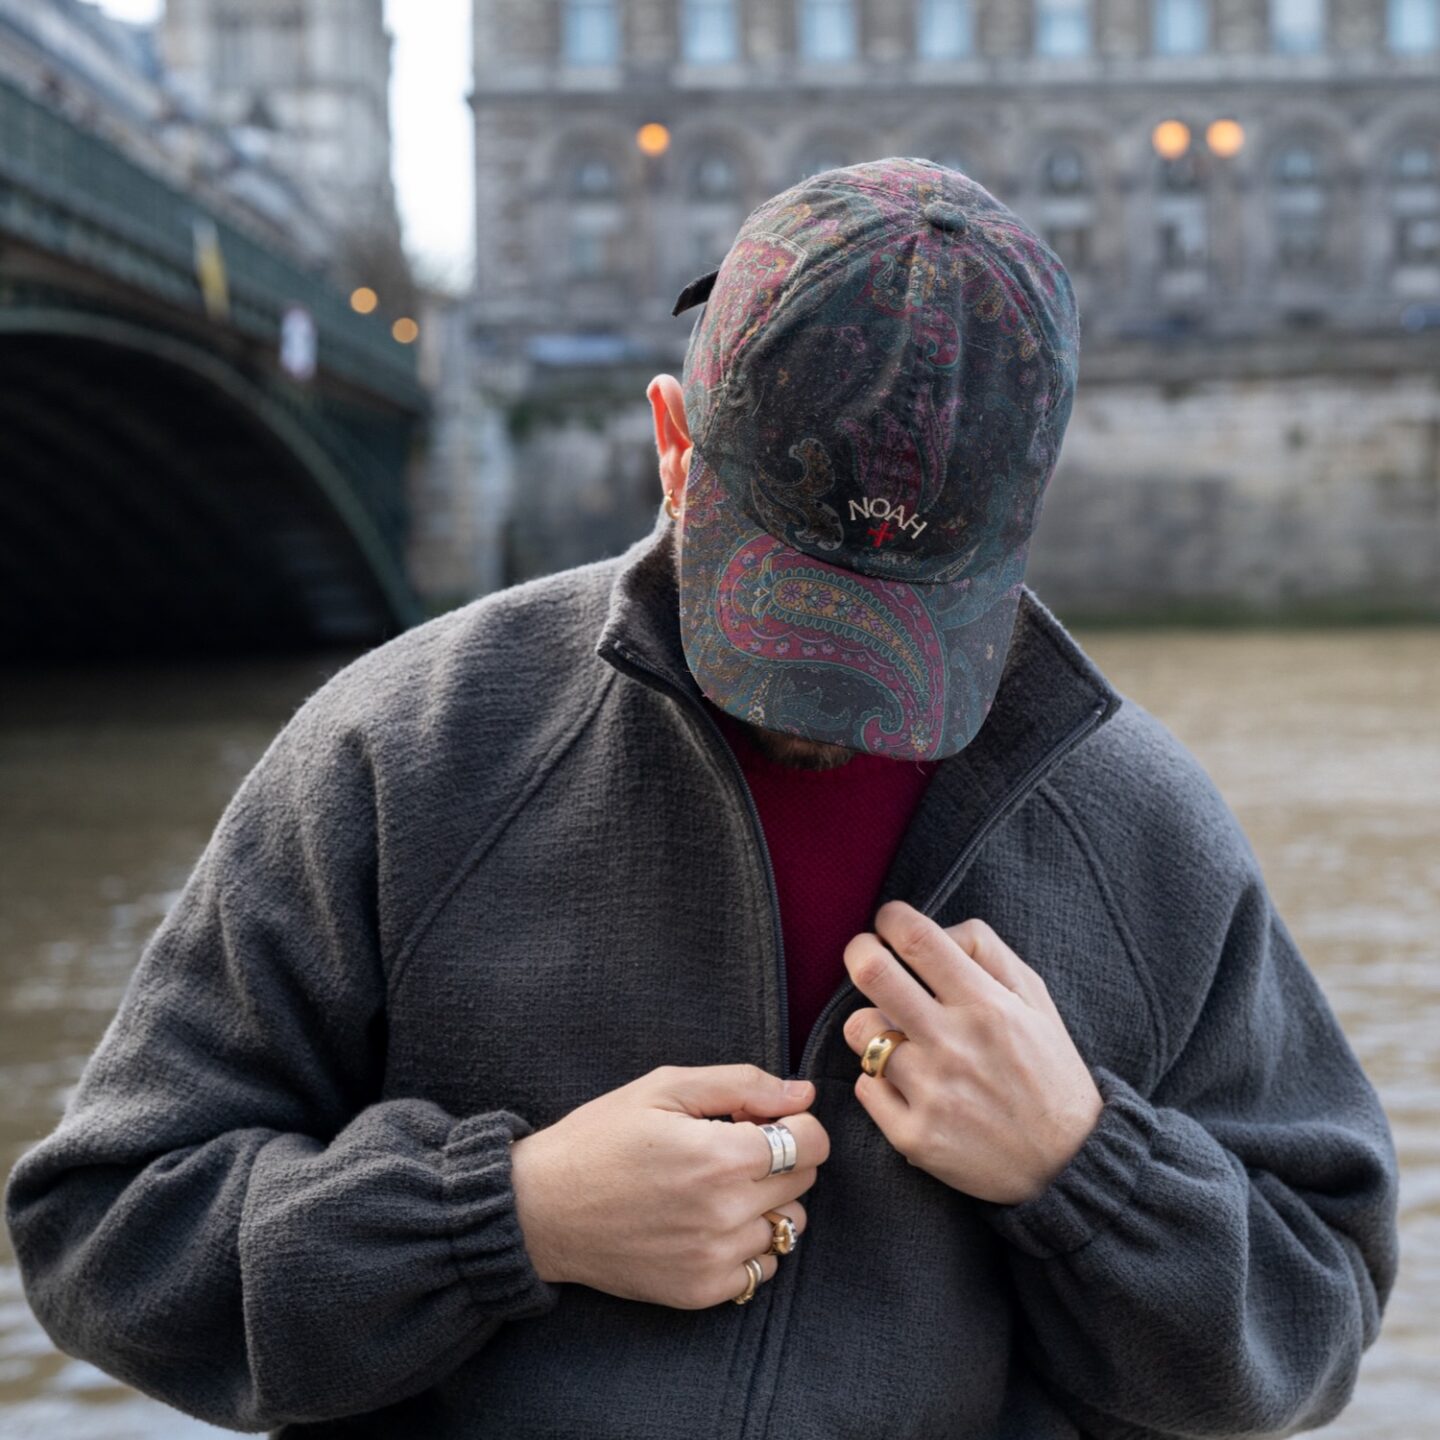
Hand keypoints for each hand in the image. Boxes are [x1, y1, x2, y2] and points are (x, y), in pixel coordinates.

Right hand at [509, 1064, 827, 1308]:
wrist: (540, 1208)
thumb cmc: (601, 1137)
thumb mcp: (664, 1088)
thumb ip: (742, 1085)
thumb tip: (804, 1093)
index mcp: (721, 1155)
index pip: (813, 1143)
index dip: (795, 1124)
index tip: (762, 1120)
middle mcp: (725, 1212)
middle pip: (803, 1182)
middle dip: (780, 1158)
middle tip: (729, 1149)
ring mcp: (714, 1258)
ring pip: (787, 1225)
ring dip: (766, 1203)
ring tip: (716, 1188)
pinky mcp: (700, 1292)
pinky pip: (761, 1268)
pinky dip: (748, 1245)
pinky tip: (709, 1223)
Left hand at [840, 902, 1102, 1205]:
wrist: (1068, 1165)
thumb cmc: (1048, 1072)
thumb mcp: (1035, 999)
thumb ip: (985, 952)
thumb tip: (933, 931)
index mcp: (987, 1005)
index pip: (917, 938)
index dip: (890, 918)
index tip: (888, 924)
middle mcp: (955, 1045)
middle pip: (872, 973)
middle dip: (859, 953)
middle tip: (865, 958)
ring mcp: (931, 1093)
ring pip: (859, 1031)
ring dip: (870, 1026)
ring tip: (895, 1035)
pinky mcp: (913, 1136)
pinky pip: (864, 1086)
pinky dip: (879, 1081)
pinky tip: (908, 1086)